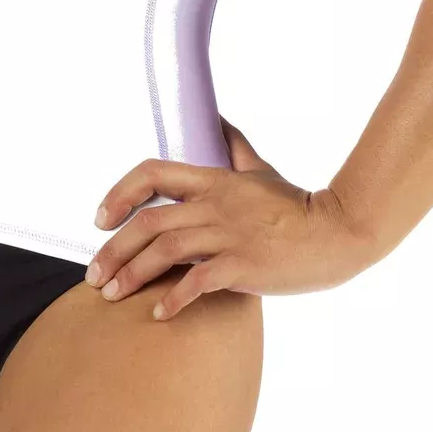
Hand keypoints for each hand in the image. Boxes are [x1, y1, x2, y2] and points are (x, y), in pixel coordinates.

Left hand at [84, 116, 370, 318]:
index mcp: (213, 180)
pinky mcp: (245, 264)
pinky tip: (159, 314)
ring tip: (113, 296)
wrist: (337, 232)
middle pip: (149, 221)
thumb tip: (215, 117)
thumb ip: (233, 145)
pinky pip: (199, 281)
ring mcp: (229, 234)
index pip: (152, 173)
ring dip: (133, 275)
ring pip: (166, 250)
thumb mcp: (259, 168)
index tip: (100, 219)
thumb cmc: (295, 204)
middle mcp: (215, 204)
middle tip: (95, 276)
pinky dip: (174, 298)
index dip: (119, 193)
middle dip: (114, 249)